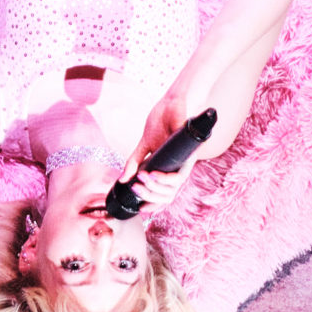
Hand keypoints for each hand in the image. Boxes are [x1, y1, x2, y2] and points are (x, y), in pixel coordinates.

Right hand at [119, 92, 205, 211]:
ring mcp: (185, 164)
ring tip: (139, 180)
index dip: (153, 205)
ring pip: (173, 190)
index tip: (139, 209)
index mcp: (168, 169)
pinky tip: (151, 175)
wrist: (172, 103)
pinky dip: (163, 179)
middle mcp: (178, 169)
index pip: (164, 195)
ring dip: (154, 189)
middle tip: (134, 189)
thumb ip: (134, 162)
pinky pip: (179, 177)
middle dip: (149, 197)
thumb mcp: (144, 144)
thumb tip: (122, 180)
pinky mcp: (189, 156)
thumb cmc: (162, 120)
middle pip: (168, 197)